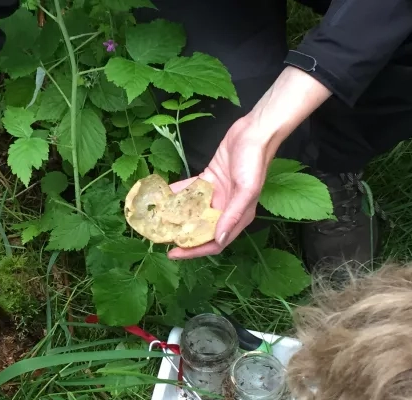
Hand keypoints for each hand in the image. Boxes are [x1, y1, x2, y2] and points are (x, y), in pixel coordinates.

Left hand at [167, 66, 332, 259]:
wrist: (254, 132)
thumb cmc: (254, 161)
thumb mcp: (246, 190)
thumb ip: (232, 215)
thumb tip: (218, 239)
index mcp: (237, 217)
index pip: (214, 242)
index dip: (194, 251)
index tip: (174, 253)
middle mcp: (226, 209)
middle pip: (200, 230)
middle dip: (182, 236)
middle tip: (160, 239)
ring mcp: (216, 194)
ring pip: (193, 211)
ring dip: (177, 216)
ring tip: (157, 221)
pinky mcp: (209, 179)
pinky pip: (190, 191)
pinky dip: (177, 193)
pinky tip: (162, 196)